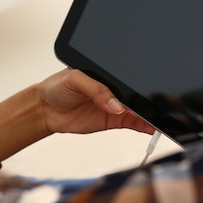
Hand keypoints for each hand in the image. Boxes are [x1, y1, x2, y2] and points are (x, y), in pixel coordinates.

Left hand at [36, 68, 154, 135]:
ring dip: (149, 115)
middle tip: (157, 108)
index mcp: (107, 75)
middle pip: (136, 95)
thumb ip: (97, 90)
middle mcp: (113, 90)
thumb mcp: (75, 79)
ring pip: (137, 111)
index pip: (128, 78)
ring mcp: (113, 106)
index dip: (139, 84)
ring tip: (158, 119)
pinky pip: (131, 124)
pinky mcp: (111, 121)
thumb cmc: (57, 86)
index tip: (150, 91)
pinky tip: (151, 128)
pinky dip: (143, 126)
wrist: (44, 108)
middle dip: (148, 100)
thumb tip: (116, 105)